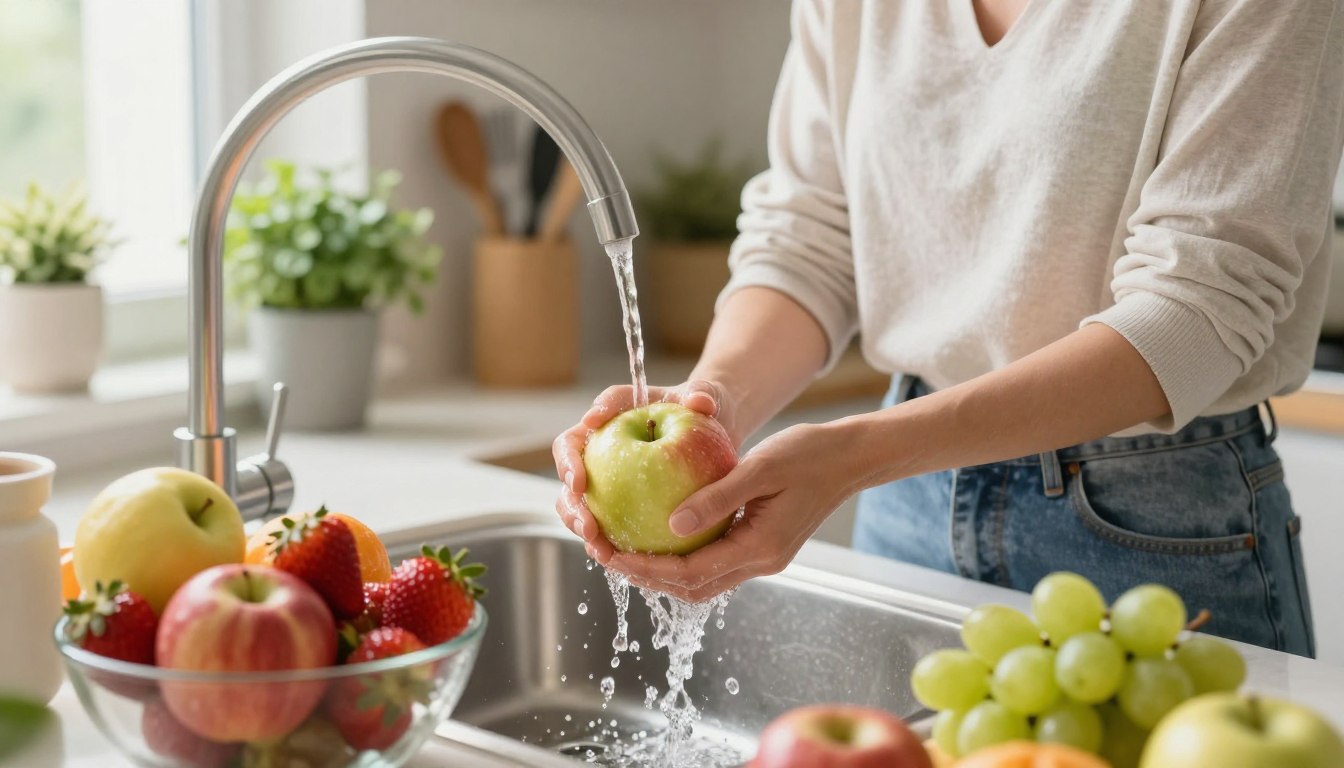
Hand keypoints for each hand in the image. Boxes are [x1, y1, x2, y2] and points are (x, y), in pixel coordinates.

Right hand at [552, 380, 734, 563]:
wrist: (712, 434)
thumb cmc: (704, 409)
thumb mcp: (708, 398)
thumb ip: (703, 396)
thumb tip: (699, 402)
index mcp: (618, 410)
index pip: (593, 417)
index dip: (584, 432)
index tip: (586, 450)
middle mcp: (603, 442)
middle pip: (570, 461)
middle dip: (571, 490)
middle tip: (586, 513)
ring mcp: (607, 472)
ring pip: (577, 497)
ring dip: (578, 520)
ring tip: (595, 542)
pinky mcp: (619, 500)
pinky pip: (605, 520)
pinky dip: (605, 538)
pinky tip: (615, 559)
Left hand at [606, 420, 857, 601]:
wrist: (849, 457)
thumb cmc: (809, 454)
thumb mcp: (759, 468)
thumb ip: (716, 498)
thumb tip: (670, 525)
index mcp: (761, 547)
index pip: (693, 574)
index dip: (648, 569)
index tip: (612, 553)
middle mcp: (762, 561)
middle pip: (694, 588)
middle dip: (648, 578)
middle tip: (609, 555)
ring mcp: (764, 557)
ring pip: (704, 580)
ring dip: (664, 572)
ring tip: (626, 550)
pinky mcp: (763, 545)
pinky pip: (716, 562)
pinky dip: (684, 558)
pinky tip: (660, 537)